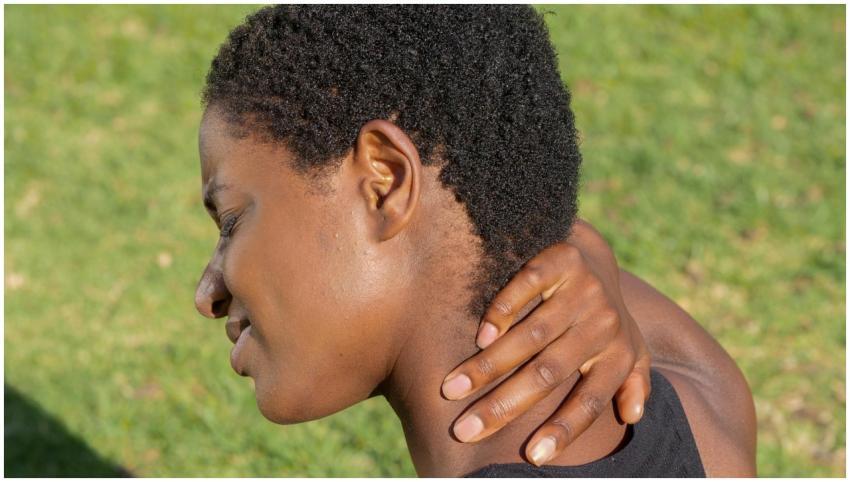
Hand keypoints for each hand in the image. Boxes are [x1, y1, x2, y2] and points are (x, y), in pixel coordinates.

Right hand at [441, 219, 650, 464]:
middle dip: (503, 405)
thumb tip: (633, 416)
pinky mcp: (563, 259)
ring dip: (488, 365)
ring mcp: (584, 289)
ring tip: (452, 388)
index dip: (563, 430)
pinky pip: (529, 286)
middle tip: (465, 429)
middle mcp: (604, 323)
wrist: (595, 252)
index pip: (590, 400)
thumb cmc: (602, 314)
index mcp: (617, 354)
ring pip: (532, 334)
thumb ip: (631, 381)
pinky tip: (479, 336)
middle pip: (548, 373)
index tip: (533, 457)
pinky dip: (503, 311)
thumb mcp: (628, 349)